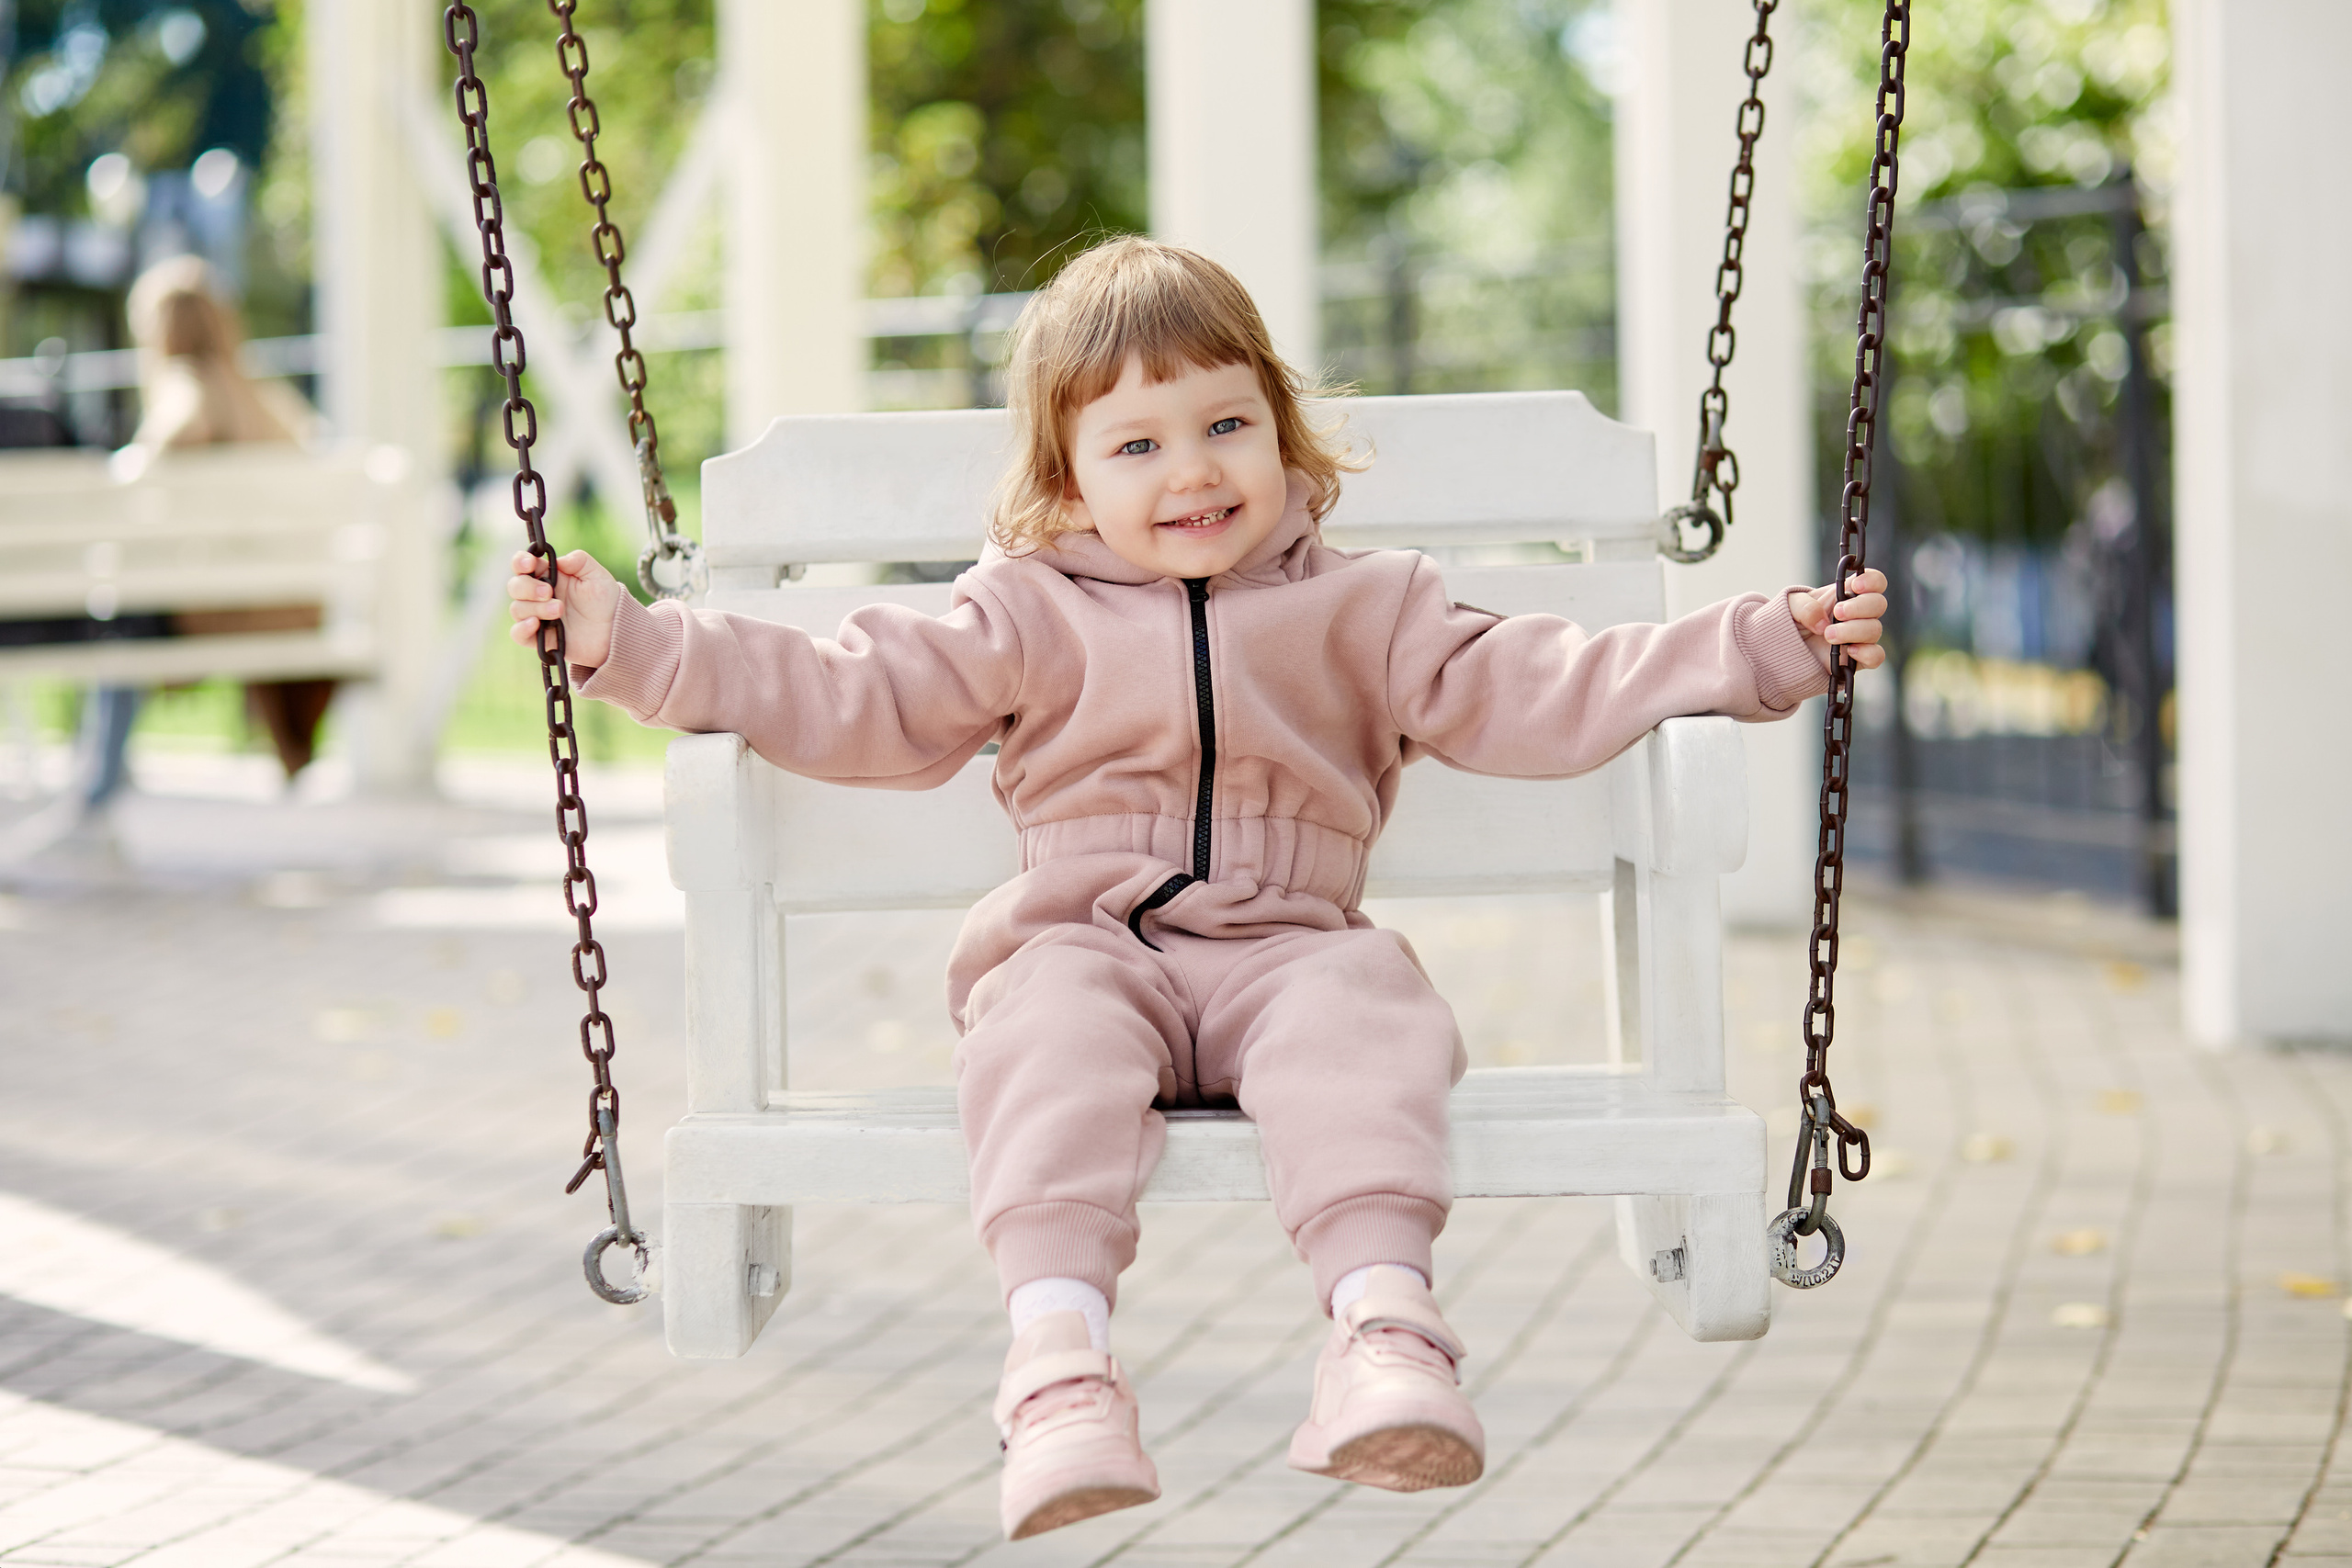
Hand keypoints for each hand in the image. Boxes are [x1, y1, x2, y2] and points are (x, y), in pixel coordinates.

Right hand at [507, 549, 623, 666]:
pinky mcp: (539, 638)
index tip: (530, 563)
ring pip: (517, 609)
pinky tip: (536, 624)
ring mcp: (537, 616)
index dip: (521, 562)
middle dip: (528, 587)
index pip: (523, 565)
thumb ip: (580, 561)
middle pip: (515, 586)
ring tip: (559, 610)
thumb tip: (559, 560)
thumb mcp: (597, 576)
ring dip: (536, 608)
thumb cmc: (604, 601)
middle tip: (549, 591)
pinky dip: (522, 628)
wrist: (614, 631)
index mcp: (548, 576)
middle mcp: (538, 596)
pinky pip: (518, 634)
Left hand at [1789, 568, 1887, 670]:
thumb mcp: (1791, 606)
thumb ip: (1804, 606)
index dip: (1872, 581)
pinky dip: (1866, 653)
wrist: (1788, 651)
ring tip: (1828, 635)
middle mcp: (1860, 614)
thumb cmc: (1795, 622)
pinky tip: (1849, 651)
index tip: (1856, 586)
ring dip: (1852, 630)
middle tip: (1837, 613)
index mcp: (1848, 594)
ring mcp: (1861, 636)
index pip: (1875, 581)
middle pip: (1879, 603)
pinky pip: (1876, 655)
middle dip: (1859, 607)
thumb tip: (1823, 623)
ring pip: (1875, 629)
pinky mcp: (1859, 658)